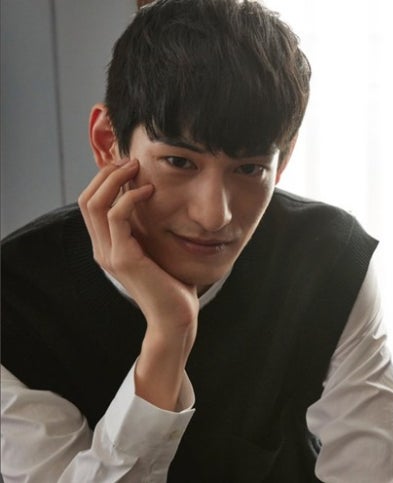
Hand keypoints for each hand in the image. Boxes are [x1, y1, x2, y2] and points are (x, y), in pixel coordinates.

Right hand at [78, 159, 197, 408]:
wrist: (175, 317)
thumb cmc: (173, 285)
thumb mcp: (158, 251)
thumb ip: (150, 231)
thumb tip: (161, 204)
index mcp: (108, 246)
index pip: (91, 204)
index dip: (104, 180)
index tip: (128, 164)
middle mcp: (102, 249)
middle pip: (86, 199)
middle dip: (106, 174)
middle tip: (130, 160)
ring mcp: (110, 253)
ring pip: (95, 204)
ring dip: (114, 179)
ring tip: (136, 167)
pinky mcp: (124, 258)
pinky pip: (117, 217)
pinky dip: (130, 197)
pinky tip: (148, 190)